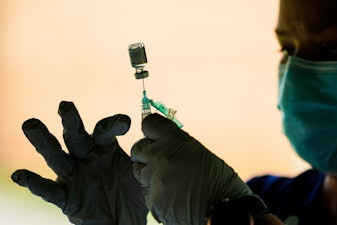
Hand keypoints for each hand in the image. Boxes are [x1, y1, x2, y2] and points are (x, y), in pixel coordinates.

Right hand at [11, 101, 147, 224]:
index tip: (125, 123)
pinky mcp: (67, 198)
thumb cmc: (133, 193)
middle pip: (75, 136)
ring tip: (32, 124)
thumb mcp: (142, 172)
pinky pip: (49, 191)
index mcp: (106, 148)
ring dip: (44, 141)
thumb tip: (161, 139)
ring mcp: (75, 177)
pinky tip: (20, 175)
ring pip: (56, 157)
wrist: (126, 221)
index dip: (113, 124)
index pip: (105, 130)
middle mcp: (87, 158)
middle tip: (66, 106)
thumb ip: (146, 155)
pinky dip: (34, 183)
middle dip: (71, 121)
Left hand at [131, 114, 259, 224]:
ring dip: (150, 175)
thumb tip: (158, 141)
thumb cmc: (217, 181)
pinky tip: (173, 196)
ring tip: (171, 181)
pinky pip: (146, 192)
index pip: (149, 124)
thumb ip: (175, 145)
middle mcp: (161, 156)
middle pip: (138, 148)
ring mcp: (155, 179)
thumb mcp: (199, 152)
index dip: (151, 132)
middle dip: (146, 154)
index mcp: (175, 140)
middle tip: (160, 162)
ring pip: (139, 172)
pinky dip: (156, 194)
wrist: (224, 209)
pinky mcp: (152, 200)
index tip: (154, 137)